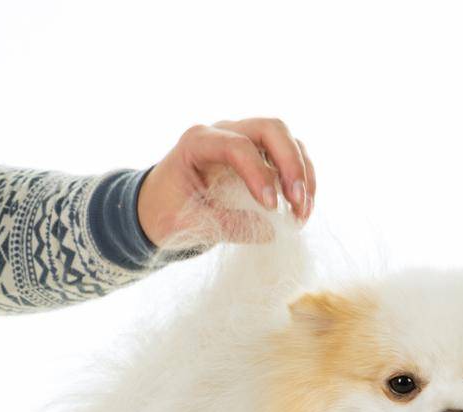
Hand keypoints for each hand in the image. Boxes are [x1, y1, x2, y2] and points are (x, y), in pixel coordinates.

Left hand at [137, 118, 316, 246]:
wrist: (160, 207)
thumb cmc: (166, 212)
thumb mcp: (186, 223)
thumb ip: (226, 225)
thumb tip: (271, 230)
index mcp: (197, 141)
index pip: (237, 145)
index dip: (259, 173)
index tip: (271, 208)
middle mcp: (224, 132)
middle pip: (271, 129)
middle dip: (291, 163)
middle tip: (298, 202)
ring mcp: (244, 139)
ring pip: (286, 140)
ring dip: (302, 174)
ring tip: (303, 212)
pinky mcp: (259, 156)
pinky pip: (289, 157)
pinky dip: (301, 180)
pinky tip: (301, 209)